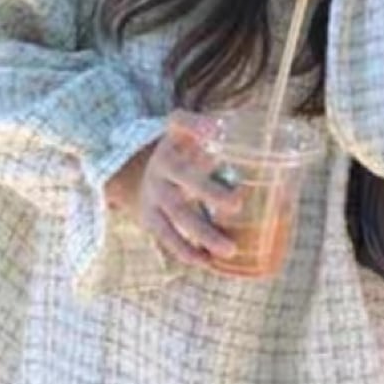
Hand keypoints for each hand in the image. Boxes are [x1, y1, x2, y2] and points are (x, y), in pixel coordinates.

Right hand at [108, 113, 241, 268]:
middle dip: (211, 192)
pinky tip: (207, 262)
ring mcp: (154, 194)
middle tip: (238, 204)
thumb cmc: (182, 155)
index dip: (195, 125)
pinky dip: (186, 251)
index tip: (214, 128)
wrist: (141, 177)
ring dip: (203, 233)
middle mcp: (162, 166)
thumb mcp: (190, 135)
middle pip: (186, 179)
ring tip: (230, 249)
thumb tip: (243, 121)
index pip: (180, 124)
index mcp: (175, 141)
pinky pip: (167, 237)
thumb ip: (213, 130)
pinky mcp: (150, 219)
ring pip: (178, 215)